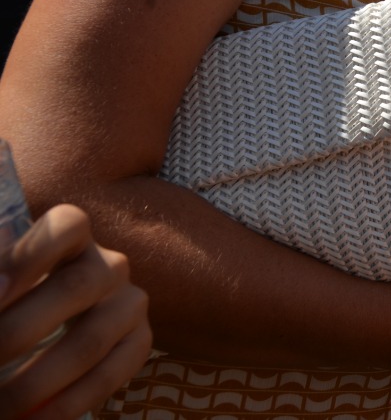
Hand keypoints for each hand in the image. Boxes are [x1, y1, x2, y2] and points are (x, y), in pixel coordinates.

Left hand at [0, 205, 151, 419]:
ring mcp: (130, 302)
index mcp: (71, 235)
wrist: (48, 323)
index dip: (29, 255)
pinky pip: (111, 375)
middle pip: (76, 288)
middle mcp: (108, 264)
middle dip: (16, 333)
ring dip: (33, 383)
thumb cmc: (14, 297)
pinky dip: (67, 404)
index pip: (67, 226)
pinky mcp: (140, 340)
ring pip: (91, 341)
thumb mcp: (5, 284)